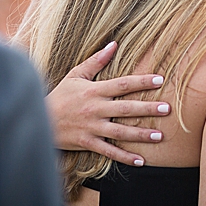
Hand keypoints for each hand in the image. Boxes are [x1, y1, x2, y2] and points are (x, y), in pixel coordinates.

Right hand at [45, 41, 170, 165]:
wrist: (38, 118)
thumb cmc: (60, 95)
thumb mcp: (75, 75)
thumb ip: (96, 60)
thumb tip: (114, 44)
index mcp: (94, 91)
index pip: (122, 84)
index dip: (141, 82)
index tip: (160, 80)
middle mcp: (95, 109)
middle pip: (126, 108)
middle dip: (147, 109)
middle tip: (167, 109)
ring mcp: (91, 127)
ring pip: (120, 132)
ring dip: (141, 135)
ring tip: (159, 136)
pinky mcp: (87, 143)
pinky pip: (108, 151)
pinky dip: (124, 157)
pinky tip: (140, 160)